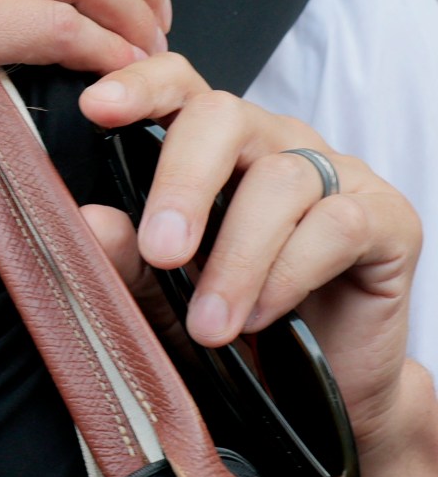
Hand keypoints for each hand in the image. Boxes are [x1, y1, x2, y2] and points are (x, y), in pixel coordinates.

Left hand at [76, 54, 421, 466]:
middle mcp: (273, 141)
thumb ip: (125, 258)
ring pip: (280, 180)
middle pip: (224, 116)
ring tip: (210, 324)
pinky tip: (263, 316)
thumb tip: (88, 222)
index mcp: (211, 143)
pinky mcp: (388, 218)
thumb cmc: (232, 325)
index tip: (96, 109)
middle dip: (184, 182)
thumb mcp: (162, 297)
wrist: (318, 393)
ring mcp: (335, 173)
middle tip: (160, 251)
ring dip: (237, 259)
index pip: (178, 84)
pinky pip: (337, 224)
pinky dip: (290, 274)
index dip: (139, 85)